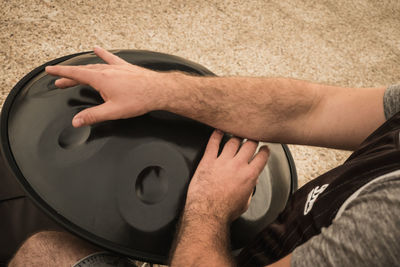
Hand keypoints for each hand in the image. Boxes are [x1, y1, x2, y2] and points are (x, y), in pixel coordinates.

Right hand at [45, 47, 177, 126]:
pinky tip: (98, 50)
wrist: (159, 90)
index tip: (50, 71)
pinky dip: (102, 54)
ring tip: (74, 72)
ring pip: (94, 66)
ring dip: (82, 70)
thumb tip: (77, 121)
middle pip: (82, 71)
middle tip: (59, 80)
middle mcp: (107, 70)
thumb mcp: (113, 111)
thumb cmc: (140, 99)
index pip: (75, 74)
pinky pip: (110, 59)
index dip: (61, 73)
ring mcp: (117, 67)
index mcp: (101, 79)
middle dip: (69, 75)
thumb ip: (93, 116)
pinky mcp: (126, 67)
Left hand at [185, 130, 269, 222]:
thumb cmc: (225, 211)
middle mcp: (237, 165)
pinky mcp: (208, 161)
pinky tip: (218, 131)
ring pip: (233, 141)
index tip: (264, 148)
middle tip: (252, 137)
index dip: (265, 150)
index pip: (262, 156)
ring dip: (236, 136)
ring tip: (236, 134)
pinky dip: (216, 135)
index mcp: (249, 175)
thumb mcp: (245, 202)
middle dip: (252, 139)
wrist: (208, 212)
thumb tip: (250, 184)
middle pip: (249, 144)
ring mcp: (222, 161)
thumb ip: (249, 189)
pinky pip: (213, 143)